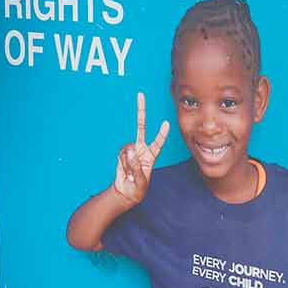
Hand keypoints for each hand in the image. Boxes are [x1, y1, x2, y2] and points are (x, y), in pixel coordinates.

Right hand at [111, 92, 169, 206]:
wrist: (125, 192)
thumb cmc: (137, 188)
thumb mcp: (140, 181)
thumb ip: (135, 167)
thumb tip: (130, 151)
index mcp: (151, 156)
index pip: (158, 142)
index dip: (161, 134)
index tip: (166, 123)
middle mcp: (141, 149)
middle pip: (141, 126)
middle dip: (141, 111)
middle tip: (140, 95)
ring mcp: (131, 150)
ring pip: (127, 147)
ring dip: (127, 160)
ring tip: (130, 172)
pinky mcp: (121, 153)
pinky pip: (120, 153)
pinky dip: (122, 161)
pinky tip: (124, 168)